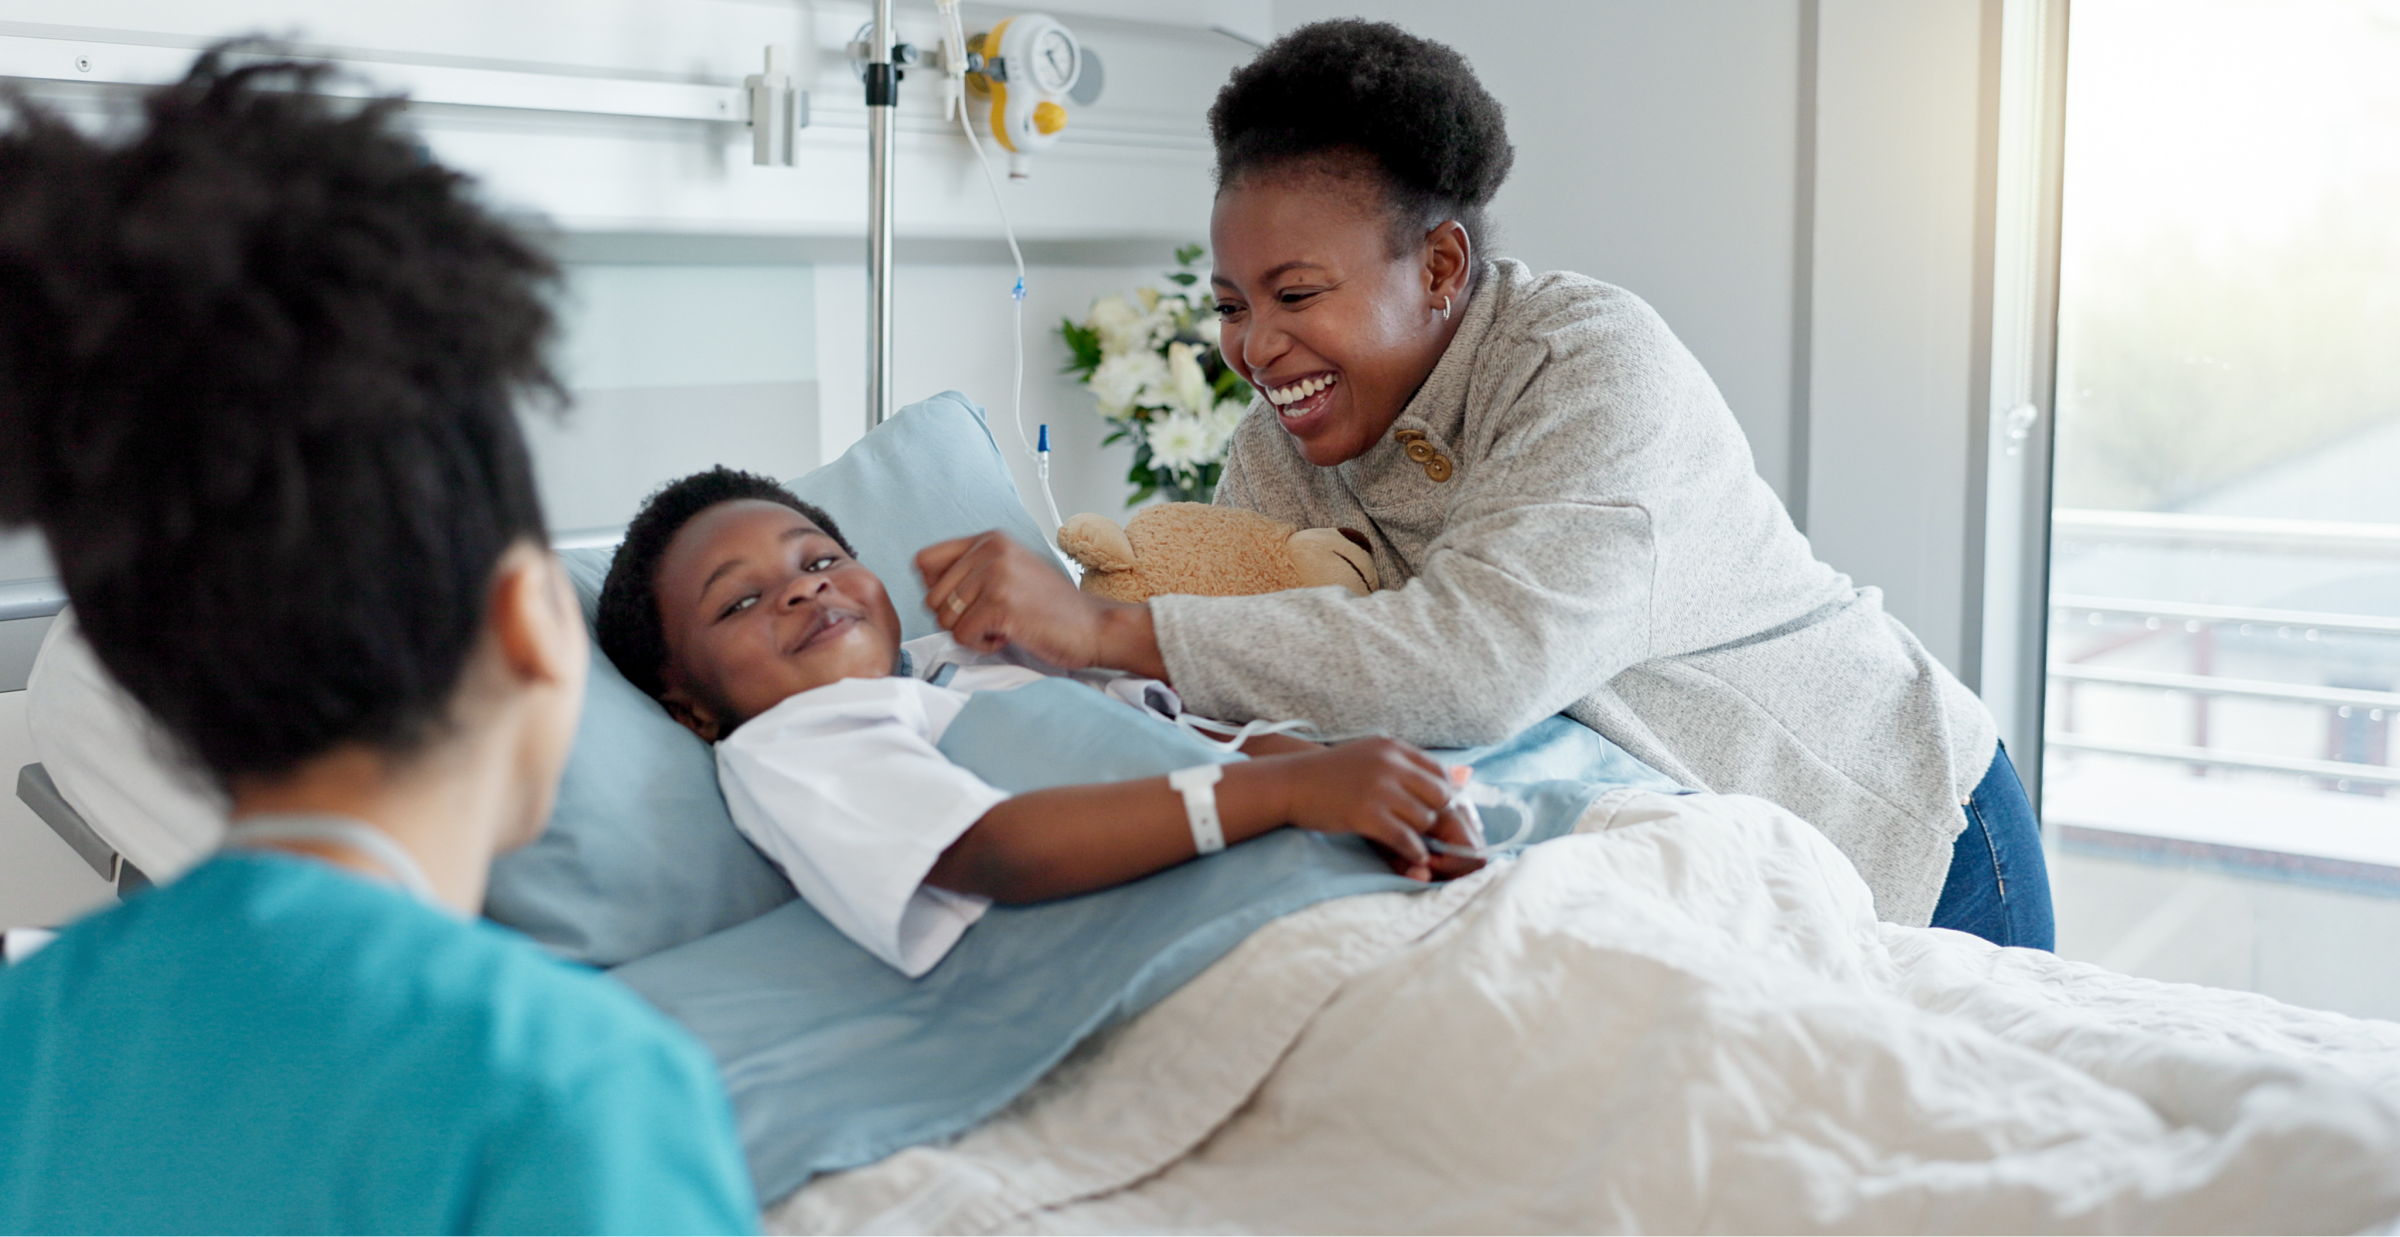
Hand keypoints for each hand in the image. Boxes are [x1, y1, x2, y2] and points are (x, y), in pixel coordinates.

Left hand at [915, 532, 1167, 677]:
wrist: (1095, 626)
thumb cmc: (1052, 607)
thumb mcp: (1010, 571)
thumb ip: (971, 569)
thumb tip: (927, 585)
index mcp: (989, 539)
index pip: (925, 562)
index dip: (938, 590)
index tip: (966, 602)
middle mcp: (989, 550)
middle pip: (931, 597)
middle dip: (957, 618)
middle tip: (992, 617)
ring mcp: (995, 575)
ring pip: (945, 619)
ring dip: (971, 633)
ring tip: (1003, 624)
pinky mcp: (1000, 604)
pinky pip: (962, 636)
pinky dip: (983, 645)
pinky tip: (1009, 635)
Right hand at [1263, 738, 1485, 881]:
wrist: (1291, 783)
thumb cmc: (1330, 774)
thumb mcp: (1369, 756)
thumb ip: (1403, 765)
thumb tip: (1454, 780)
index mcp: (1393, 748)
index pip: (1439, 771)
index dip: (1442, 793)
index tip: (1433, 809)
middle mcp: (1390, 764)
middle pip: (1439, 795)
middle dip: (1436, 814)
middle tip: (1425, 828)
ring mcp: (1379, 789)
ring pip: (1425, 818)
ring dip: (1421, 833)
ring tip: (1411, 838)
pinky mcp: (1366, 814)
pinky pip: (1406, 838)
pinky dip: (1414, 850)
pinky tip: (1413, 855)